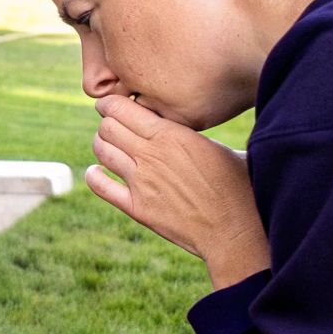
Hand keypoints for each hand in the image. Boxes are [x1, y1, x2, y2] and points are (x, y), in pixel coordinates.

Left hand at [87, 95, 267, 285]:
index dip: (110, 105)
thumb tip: (188, 124)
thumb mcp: (219, 147)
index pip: (122, 109)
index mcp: (171, 134)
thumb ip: (193, 135)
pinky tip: (96, 172)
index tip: (110, 105)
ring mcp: (141, 182)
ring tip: (105, 144)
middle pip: (108, 127)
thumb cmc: (238, 186)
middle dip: (105, 123)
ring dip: (100, 145)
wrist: (236, 229)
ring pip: (102, 151)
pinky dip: (93, 176)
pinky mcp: (137, 208)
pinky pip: (100, 186)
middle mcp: (151, 154)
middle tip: (109, 125)